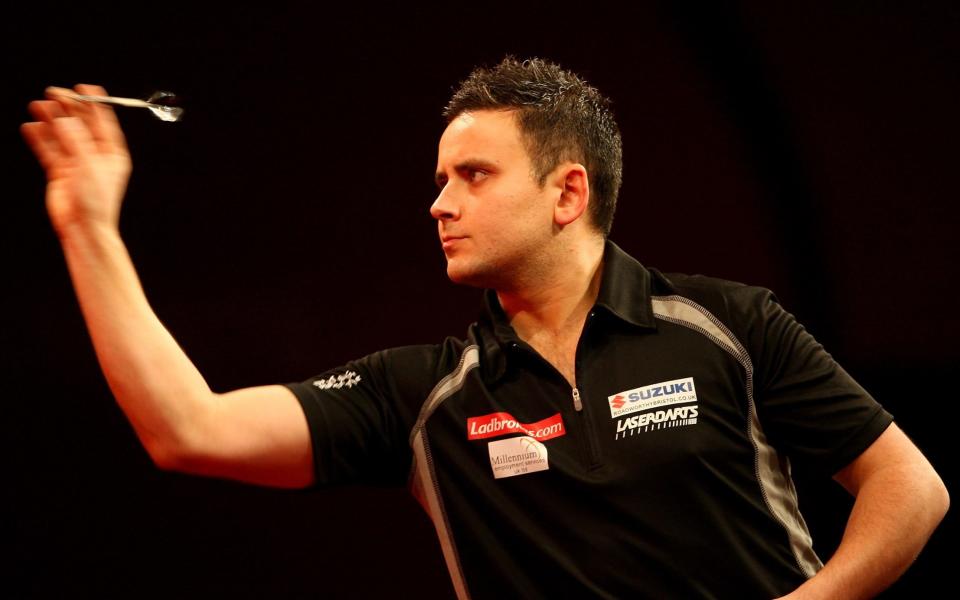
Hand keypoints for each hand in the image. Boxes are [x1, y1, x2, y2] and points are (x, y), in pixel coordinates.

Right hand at [21, 84, 131, 236]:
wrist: (82, 227)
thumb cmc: (96, 201)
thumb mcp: (89, 165)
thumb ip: (76, 140)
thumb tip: (64, 119)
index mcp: (113, 153)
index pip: (104, 122)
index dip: (94, 103)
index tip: (83, 87)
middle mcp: (96, 156)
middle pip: (80, 124)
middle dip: (67, 108)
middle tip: (53, 93)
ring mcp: (77, 163)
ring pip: (62, 135)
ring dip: (50, 120)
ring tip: (38, 106)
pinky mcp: (60, 172)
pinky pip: (48, 149)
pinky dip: (39, 137)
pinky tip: (30, 126)